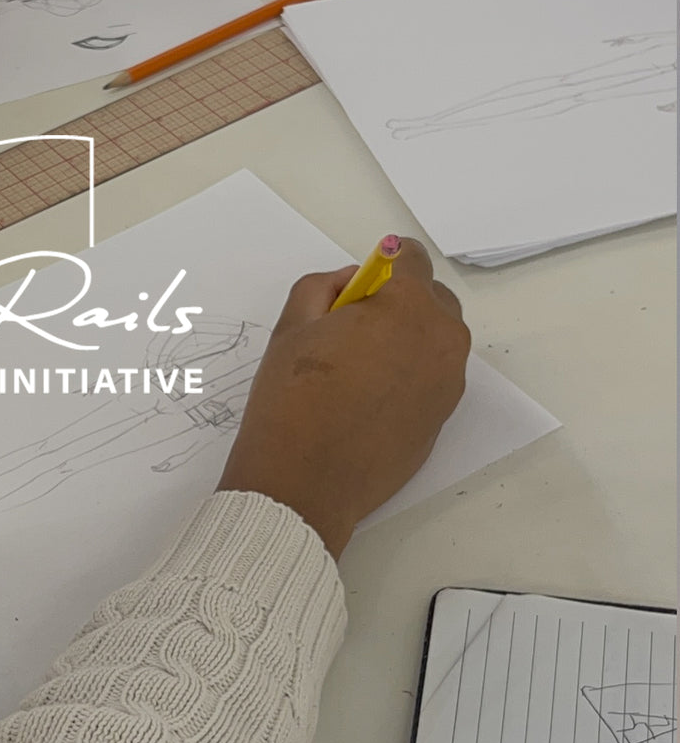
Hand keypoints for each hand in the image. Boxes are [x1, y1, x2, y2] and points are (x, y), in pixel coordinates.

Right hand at [217, 239, 469, 558]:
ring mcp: (449, 384)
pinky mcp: (444, 418)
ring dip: (406, 338)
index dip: (381, 264)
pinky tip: (366, 398)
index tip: (356, 285)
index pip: (412, 260)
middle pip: (432, 299)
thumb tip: (350, 283)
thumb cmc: (293, 398)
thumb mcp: (292, 326)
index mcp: (408, 309)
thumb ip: (322, 286)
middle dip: (399, 301)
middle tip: (349, 327)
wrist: (305, 482)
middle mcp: (443, 341)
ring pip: (435, 340)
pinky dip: (409, 374)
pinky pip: (433, 377)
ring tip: (356, 367)